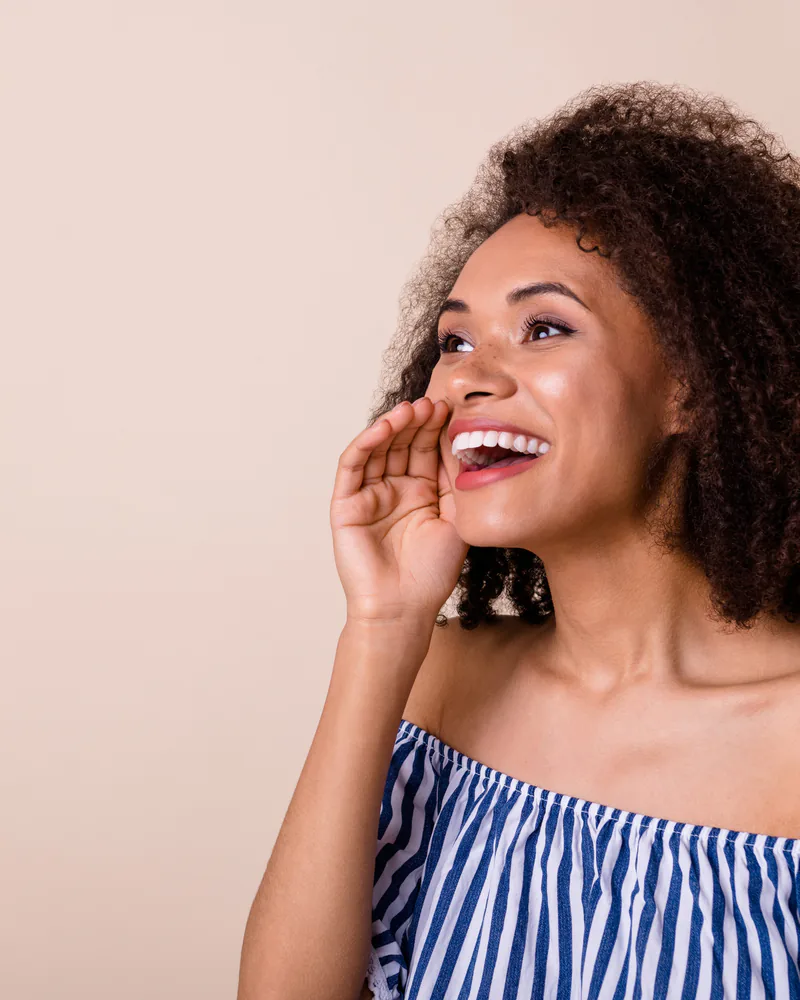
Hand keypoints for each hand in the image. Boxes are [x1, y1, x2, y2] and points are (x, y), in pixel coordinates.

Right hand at [330, 396, 467, 624]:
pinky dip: (366, 443)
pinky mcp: (346, 504)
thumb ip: (456, 481)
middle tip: (432, 403)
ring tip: (412, 409)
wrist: (403, 608)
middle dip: (416, 422)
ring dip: (392, 426)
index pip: (425, 449)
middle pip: (402, 443)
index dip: (436, 428)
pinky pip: (353, 466)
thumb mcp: (456, 518)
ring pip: (377, 449)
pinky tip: (384, 427)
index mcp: (420, 492)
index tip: (451, 408)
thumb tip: (462, 439)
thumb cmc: (432, 573)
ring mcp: (368, 494)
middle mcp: (393, 488)